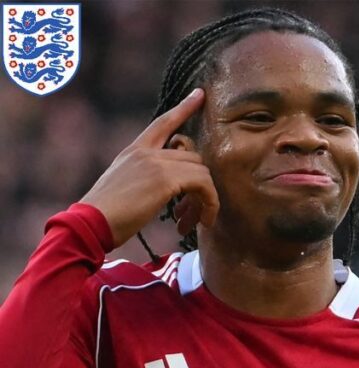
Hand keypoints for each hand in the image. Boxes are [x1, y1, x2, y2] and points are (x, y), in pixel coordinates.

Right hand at [81, 88, 218, 247]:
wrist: (90, 223)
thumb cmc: (105, 214)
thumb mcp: (123, 184)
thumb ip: (145, 175)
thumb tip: (171, 184)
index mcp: (134, 150)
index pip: (163, 122)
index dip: (184, 108)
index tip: (200, 94)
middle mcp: (146, 151)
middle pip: (193, 155)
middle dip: (200, 184)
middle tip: (190, 212)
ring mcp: (156, 163)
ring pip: (202, 171)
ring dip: (206, 199)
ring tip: (195, 221)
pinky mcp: (166, 179)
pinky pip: (204, 184)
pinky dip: (210, 203)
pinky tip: (202, 221)